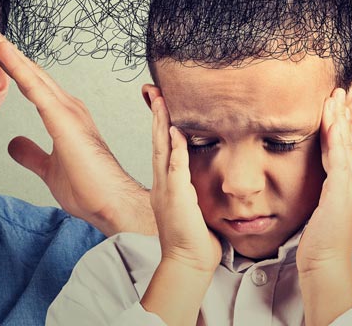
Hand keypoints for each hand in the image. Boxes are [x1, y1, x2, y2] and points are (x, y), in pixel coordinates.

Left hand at [0, 15, 153, 235]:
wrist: (112, 204)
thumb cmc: (89, 189)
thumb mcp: (48, 169)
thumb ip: (31, 154)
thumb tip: (13, 142)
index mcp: (63, 115)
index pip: (30, 82)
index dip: (10, 63)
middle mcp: (66, 105)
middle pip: (28, 70)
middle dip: (3, 46)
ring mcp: (67, 108)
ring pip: (29, 71)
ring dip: (5, 49)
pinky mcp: (63, 118)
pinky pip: (33, 86)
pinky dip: (15, 65)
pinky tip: (0, 50)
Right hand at [140, 91, 217, 325]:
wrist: (188, 262)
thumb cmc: (194, 237)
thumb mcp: (193, 204)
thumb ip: (192, 185)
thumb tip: (199, 173)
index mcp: (167, 184)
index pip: (163, 146)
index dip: (161, 123)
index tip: (160, 101)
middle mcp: (163, 183)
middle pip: (157, 140)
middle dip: (156, 114)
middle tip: (153, 90)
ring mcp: (167, 189)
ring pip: (162, 148)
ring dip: (161, 123)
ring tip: (160, 99)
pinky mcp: (176, 197)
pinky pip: (175, 168)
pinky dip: (175, 149)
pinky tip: (176, 132)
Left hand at [297, 89, 351, 325]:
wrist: (326, 265)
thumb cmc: (319, 246)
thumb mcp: (320, 214)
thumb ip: (321, 197)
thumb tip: (314, 189)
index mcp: (351, 191)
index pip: (343, 152)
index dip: (338, 129)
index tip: (333, 107)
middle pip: (346, 143)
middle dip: (341, 115)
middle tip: (337, 91)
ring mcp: (351, 189)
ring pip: (343, 145)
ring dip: (337, 118)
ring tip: (333, 97)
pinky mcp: (342, 192)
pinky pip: (338, 156)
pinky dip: (334, 136)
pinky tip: (330, 120)